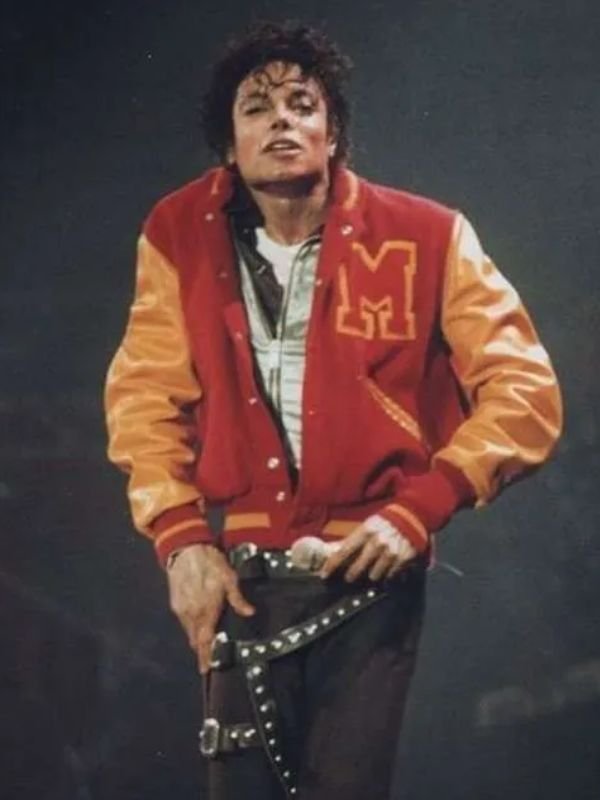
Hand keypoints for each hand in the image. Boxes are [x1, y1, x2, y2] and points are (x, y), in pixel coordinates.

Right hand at [166, 543, 254, 673]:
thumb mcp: (229, 578)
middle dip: (203, 649)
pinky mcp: (174, 603)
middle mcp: (191, 614)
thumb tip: (250, 613)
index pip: (205, 641)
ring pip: (189, 632)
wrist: (185, 550)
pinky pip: (184, 621)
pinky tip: (199, 621)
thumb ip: (238, 599)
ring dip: (197, 637)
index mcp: (206, 610)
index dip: (206, 657)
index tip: (206, 670)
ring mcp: (181, 609)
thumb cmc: (210, 562)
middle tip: (211, 656)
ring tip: (207, 639)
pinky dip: (191, 625)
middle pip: (196, 640)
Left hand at [319, 521, 416, 582]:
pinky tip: (387, 566)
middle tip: (349, 577)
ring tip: (373, 568)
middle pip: (358, 567)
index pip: (344, 551)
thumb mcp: (367, 524)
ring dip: (372, 574)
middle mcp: (376, 543)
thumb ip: (353, 538)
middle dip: (351, 574)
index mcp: (365, 531)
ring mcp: (390, 552)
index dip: (332, 564)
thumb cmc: (385, 521)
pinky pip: (389, 575)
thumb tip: (334, 550)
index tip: (324, 574)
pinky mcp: (402, 559)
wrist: (412, 516)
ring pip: (374, 575)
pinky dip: (387, 573)